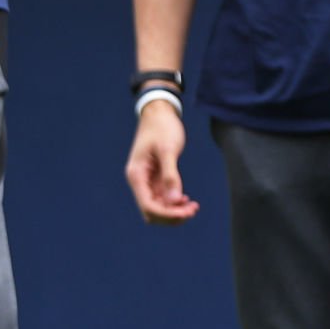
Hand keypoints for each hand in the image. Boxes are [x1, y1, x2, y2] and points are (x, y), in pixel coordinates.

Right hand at [124, 99, 199, 224]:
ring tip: (193, 206)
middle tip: (193, 209)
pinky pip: (162, 198)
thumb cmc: (162, 127)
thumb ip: (171, 175)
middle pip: (152, 212)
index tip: (187, 212)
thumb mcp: (168, 150)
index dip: (167, 214)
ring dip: (174, 211)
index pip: (148, 206)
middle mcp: (139, 181)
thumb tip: (174, 201)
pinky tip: (186, 199)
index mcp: (137, 175)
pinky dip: (174, 203)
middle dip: (171, 215)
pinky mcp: (155, 177)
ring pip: (158, 207)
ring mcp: (147, 180)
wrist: (159, 112)